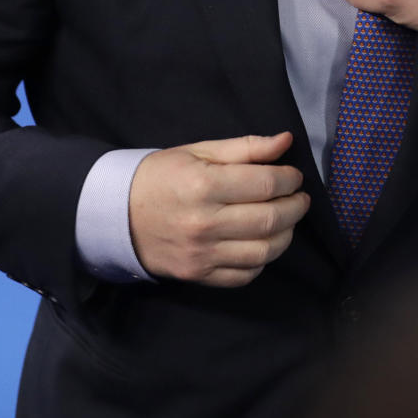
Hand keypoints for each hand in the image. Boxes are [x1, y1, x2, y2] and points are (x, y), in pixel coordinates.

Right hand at [128, 132, 308, 286]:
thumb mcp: (199, 151)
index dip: (289, 179)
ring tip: (287, 220)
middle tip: (300, 197)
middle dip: (295, 207)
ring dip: (286, 235)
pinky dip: (262, 260)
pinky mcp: (198, 275)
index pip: (265, 183)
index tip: (294, 176)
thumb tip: (285, 141)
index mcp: (204, 185)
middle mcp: (205, 223)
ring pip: (263, 251)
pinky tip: (263, 243)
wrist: (117, 214)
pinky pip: (244, 275)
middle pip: (269, 219)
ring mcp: (202, 254)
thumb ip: (245, 147)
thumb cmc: (161, 175)